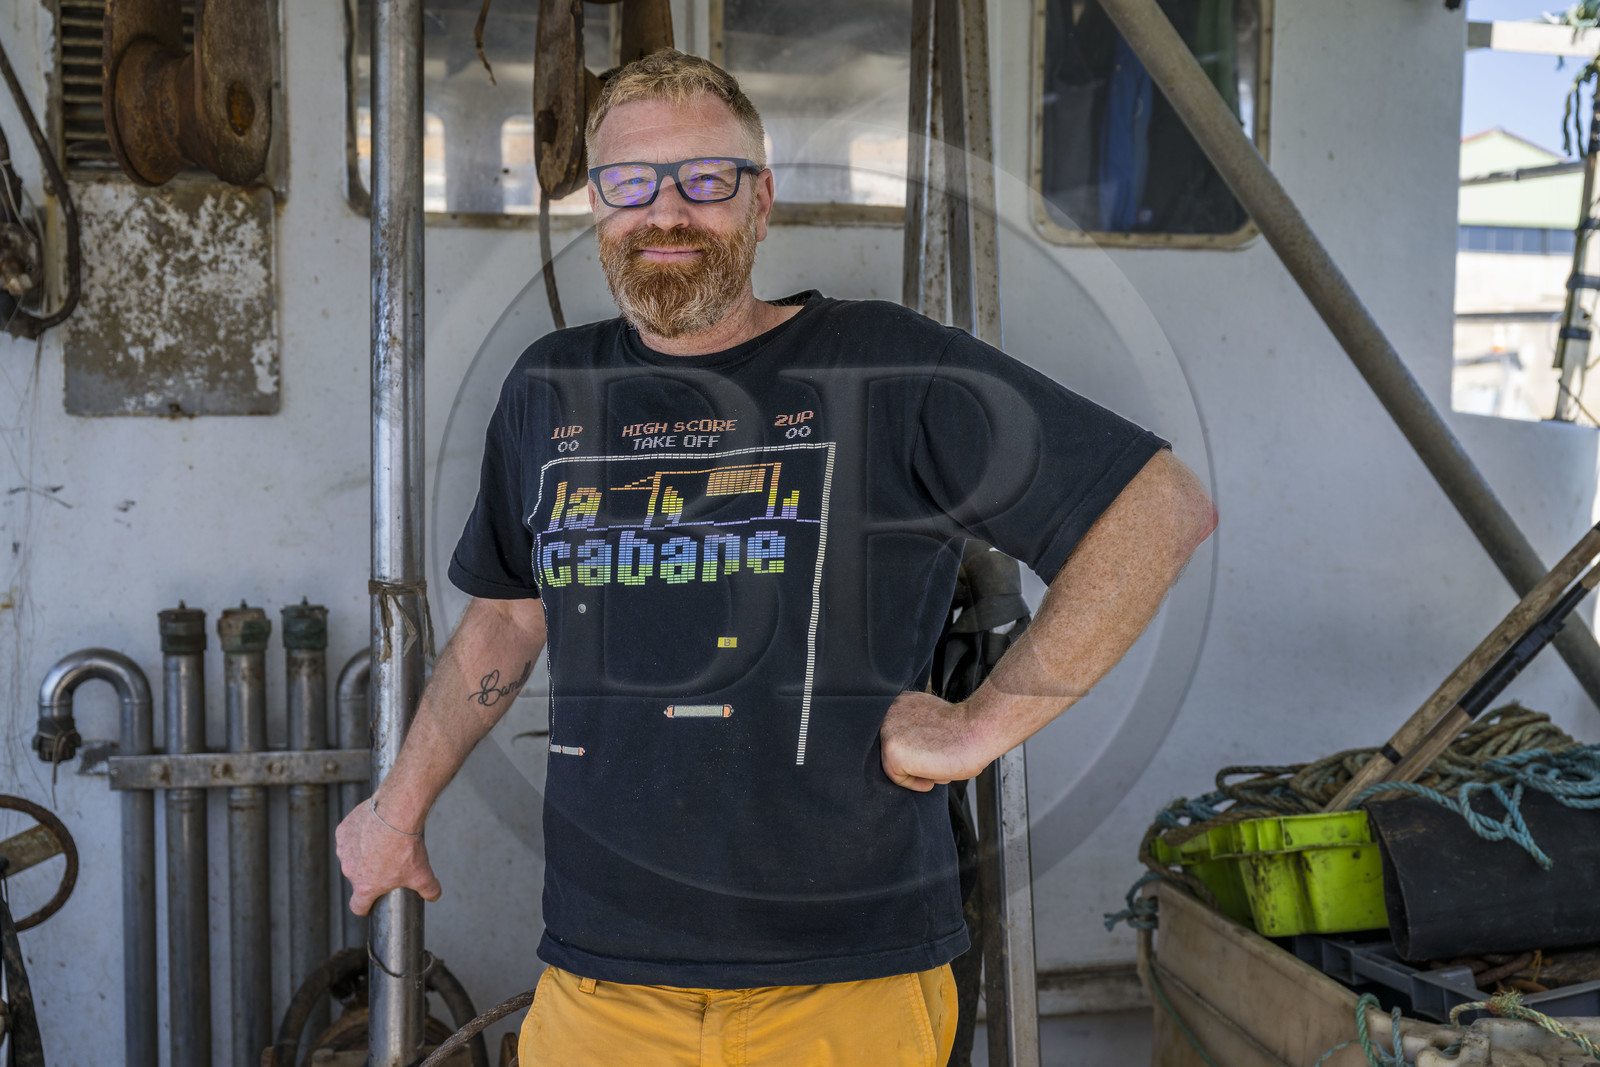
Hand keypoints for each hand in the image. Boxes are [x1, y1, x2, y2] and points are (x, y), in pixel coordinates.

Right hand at [335, 796, 442, 914]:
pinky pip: (349, 837)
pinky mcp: (343, 832)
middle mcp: (350, 871)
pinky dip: (358, 835)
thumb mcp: (423, 874)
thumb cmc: (406, 846)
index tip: (372, 902)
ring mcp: (344, 851)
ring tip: (382, 844)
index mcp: (365, 886)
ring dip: (362, 854)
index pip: (358, 907)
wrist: (396, 815)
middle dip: (370, 874)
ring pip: (352, 857)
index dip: (365, 907)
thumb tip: (433, 895)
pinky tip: (373, 830)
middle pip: (358, 878)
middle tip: (387, 863)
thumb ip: (429, 890)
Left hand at [878, 690, 990, 791]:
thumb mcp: (934, 722)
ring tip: (938, 769)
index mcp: (903, 703)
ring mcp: (888, 729)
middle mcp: (891, 711)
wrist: (978, 730)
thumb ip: (918, 731)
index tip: (932, 757)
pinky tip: (932, 776)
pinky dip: (913, 783)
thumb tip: (913, 750)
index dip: (916, 750)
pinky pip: (895, 776)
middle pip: (894, 748)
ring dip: (915, 772)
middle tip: (937, 766)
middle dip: (915, 762)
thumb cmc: (966, 729)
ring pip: (893, 762)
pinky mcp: (891, 749)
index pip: (899, 734)